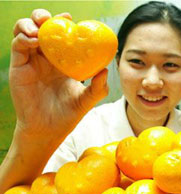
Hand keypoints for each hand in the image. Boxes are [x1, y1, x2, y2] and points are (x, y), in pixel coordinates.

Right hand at [10, 8, 108, 140]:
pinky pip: (18, 46)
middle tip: (52, 19)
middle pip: (40, 29)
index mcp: (61, 61)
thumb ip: (98, 87)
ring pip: (25, 32)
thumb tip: (106, 70)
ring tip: (40, 28)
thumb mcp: (87, 100)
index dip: (63, 24)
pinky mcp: (19, 68)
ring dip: (30, 24)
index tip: (71, 19)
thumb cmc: (68, 115)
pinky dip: (24, 38)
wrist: (49, 131)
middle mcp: (45, 58)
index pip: (60, 36)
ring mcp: (30, 61)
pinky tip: (35, 41)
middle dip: (43, 18)